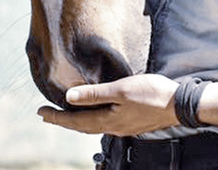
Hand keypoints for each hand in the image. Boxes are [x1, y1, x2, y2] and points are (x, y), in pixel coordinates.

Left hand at [38, 74, 178, 135]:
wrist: (178, 105)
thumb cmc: (151, 94)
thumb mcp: (121, 89)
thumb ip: (95, 94)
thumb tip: (69, 96)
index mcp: (107, 120)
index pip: (75, 121)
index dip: (56, 117)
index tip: (40, 112)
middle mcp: (112, 127)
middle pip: (81, 126)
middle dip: (63, 119)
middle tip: (47, 113)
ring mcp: (123, 127)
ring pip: (93, 125)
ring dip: (77, 120)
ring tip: (67, 112)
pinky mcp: (131, 123)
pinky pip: (105, 123)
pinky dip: (93, 118)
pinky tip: (96, 112)